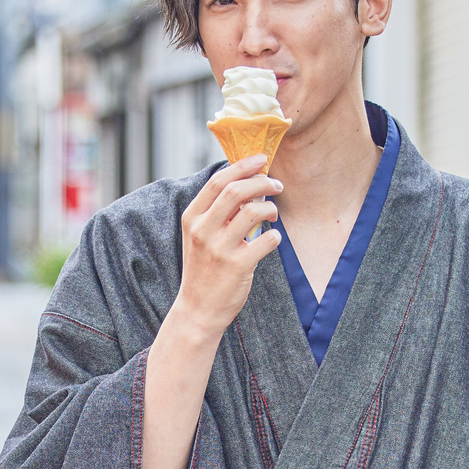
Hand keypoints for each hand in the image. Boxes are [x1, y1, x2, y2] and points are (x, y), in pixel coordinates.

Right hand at [171, 154, 281, 337]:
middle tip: (276, 184)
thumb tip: (249, 185)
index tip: (261, 159)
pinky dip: (275, 237)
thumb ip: (218, 212)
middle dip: (262, 181)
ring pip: (253, 211)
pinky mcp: (237, 266)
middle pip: (236, 191)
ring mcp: (219, 248)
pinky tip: (272, 240)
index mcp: (192, 218)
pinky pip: (266, 240)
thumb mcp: (200, 237)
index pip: (218, 181)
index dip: (242, 166)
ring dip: (270, 207)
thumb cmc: (204, 269)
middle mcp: (203, 231)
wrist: (198, 309)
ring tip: (274, 213)